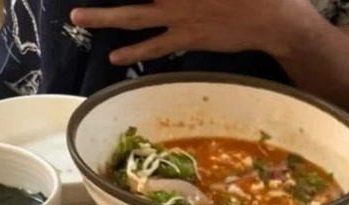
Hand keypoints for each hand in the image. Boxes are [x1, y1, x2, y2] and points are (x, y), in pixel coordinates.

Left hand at [70, 0, 313, 65]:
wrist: (272, 17)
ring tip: (78, 18)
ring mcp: (179, 16)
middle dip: (105, 2)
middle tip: (76, 8)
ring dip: (106, 18)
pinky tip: (115, 55)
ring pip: (134, 16)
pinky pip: (156, 45)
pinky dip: (135, 50)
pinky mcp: (188, 37)